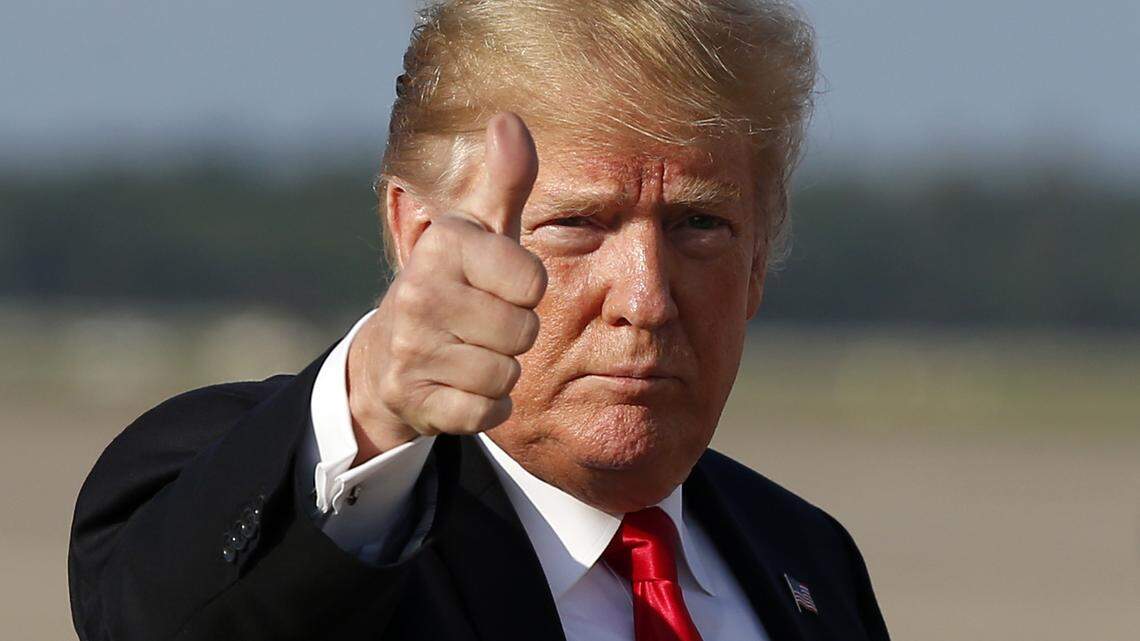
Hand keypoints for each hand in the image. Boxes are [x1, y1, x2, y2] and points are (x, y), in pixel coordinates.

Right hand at [345, 113, 545, 463]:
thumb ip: (505, 182)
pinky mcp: (412, 398)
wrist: (387, 358)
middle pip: (523, 333)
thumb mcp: (480, 232)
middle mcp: (419, 293)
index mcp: (443, 245)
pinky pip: (487, 412)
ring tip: (467, 353)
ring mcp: (411, 349)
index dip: (524, 291)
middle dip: (512, 335)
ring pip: (506, 374)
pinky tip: (459, 386)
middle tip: (479, 325)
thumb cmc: (454, 284)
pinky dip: (484, 407)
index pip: (533, 283)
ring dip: (498, 371)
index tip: (494, 286)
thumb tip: (509, 119)